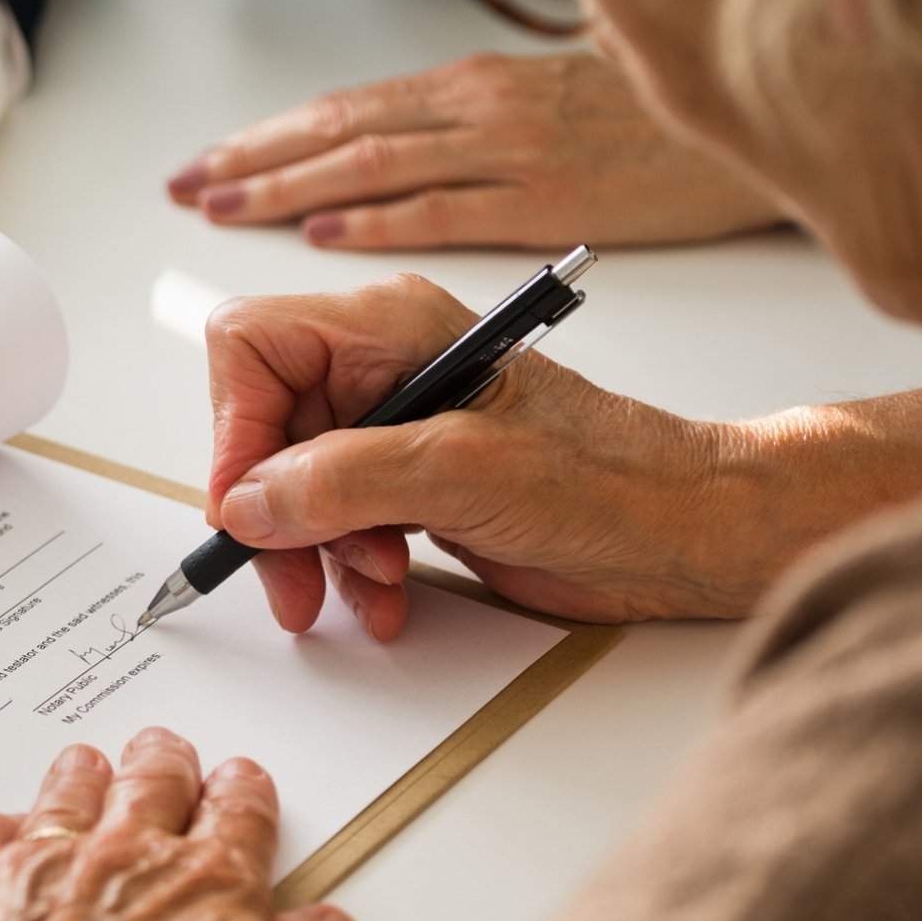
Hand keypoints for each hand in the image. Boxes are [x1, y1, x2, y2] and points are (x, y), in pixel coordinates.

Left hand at [0, 729, 358, 920]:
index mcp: (206, 886)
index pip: (239, 816)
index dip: (243, 793)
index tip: (242, 782)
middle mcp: (122, 857)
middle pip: (152, 785)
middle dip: (165, 764)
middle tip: (167, 753)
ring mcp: (36, 864)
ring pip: (67, 793)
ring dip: (83, 776)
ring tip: (89, 766)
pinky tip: (1, 834)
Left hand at [167, 52, 786, 249]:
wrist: (743, 129)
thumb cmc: (639, 134)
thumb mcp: (534, 116)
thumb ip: (455, 144)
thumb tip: (375, 176)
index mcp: (467, 93)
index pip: (342, 114)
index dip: (269, 142)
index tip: (211, 165)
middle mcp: (474, 115)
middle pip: (339, 132)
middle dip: (255, 161)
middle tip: (189, 183)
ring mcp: (506, 154)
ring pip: (372, 163)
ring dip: (290, 186)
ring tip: (225, 203)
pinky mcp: (545, 200)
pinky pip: (443, 208)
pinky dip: (379, 219)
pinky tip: (325, 230)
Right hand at [205, 277, 803, 637]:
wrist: (687, 532)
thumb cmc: (613, 478)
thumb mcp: (461, 472)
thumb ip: (341, 481)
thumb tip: (246, 502)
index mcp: (388, 325)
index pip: (251, 346)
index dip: (234, 428)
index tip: (246, 506)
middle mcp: (381, 365)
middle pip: (262, 427)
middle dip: (273, 510)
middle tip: (289, 576)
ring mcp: (393, 425)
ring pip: (290, 485)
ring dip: (314, 550)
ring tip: (369, 586)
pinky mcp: (407, 481)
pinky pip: (333, 521)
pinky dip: (346, 567)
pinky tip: (387, 595)